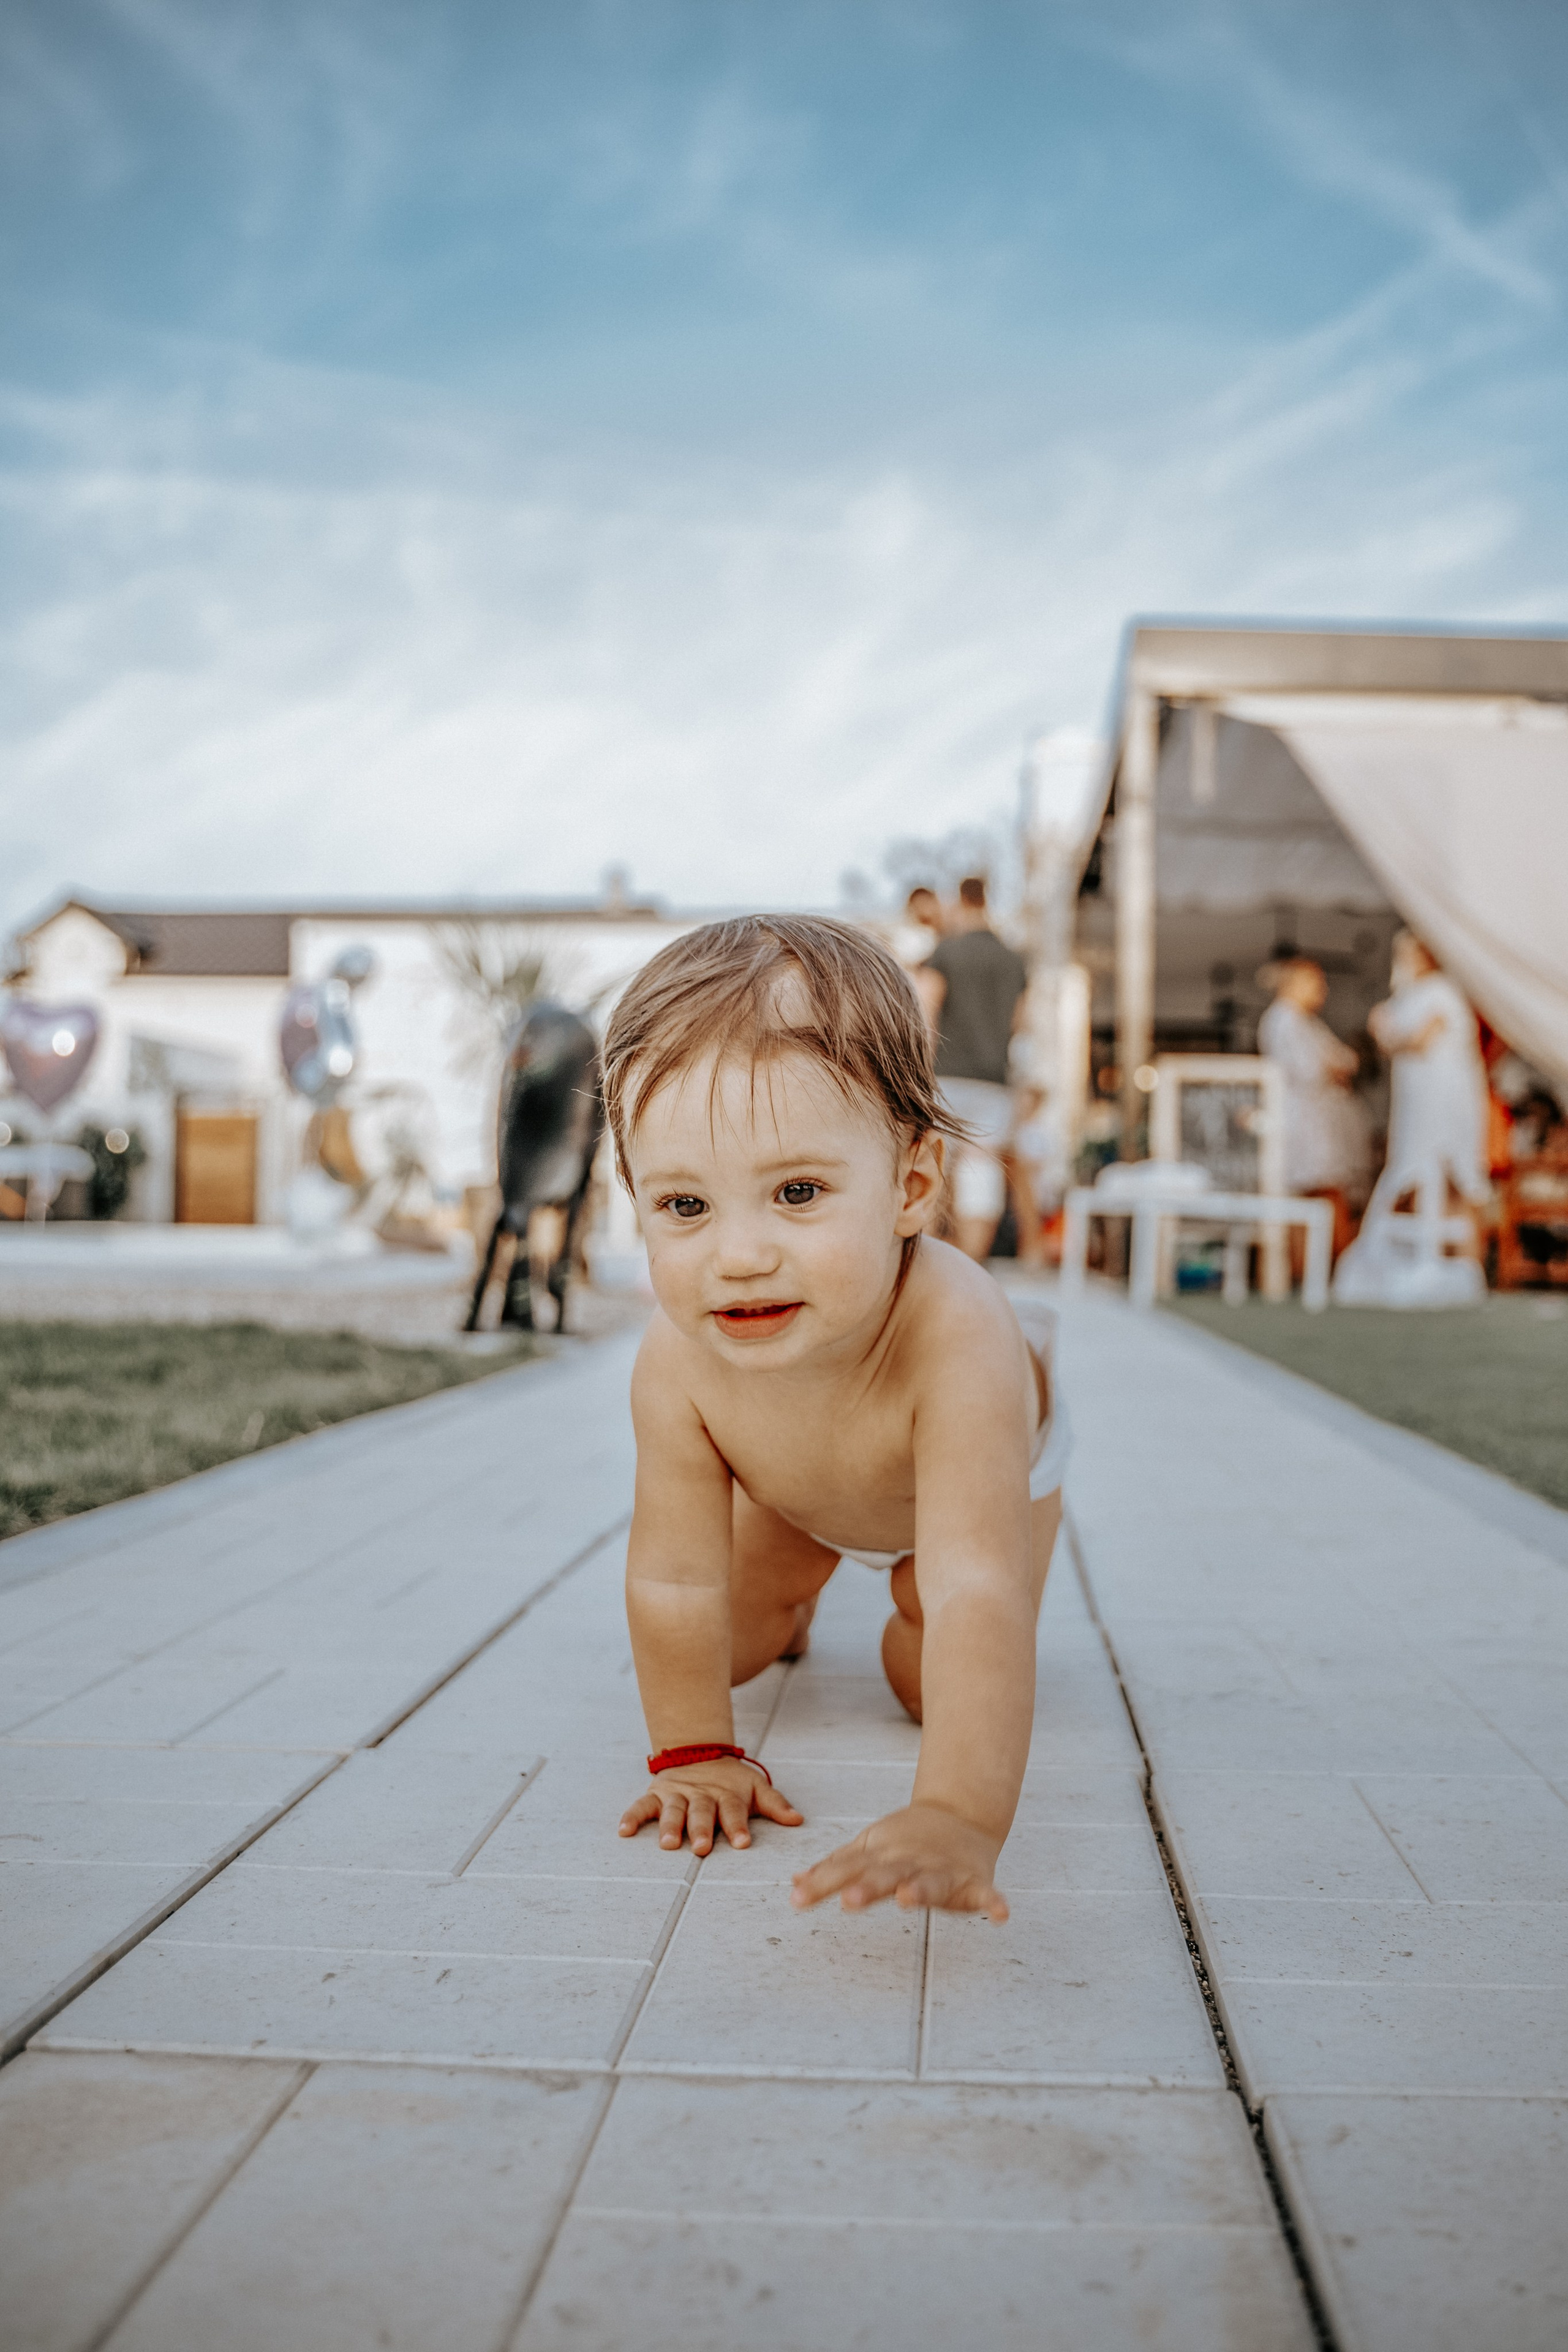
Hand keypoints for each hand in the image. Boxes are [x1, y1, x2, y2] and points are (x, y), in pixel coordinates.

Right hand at [619, 1758, 803, 1856]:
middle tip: (703, 1847)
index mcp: (726, 1795)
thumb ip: (774, 1804)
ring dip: (670, 1827)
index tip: (742, 1842)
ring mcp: (677, 1794)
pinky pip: (641, 1806)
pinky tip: (624, 1831)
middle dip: (702, 1829)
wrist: (699, 1753)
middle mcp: (701, 1795)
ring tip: (668, 1844)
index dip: (738, 1826)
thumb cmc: (731, 1782)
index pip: (733, 1811)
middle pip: (702, 1812)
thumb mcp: (754, 1787)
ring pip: (673, 1811)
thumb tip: (798, 1820)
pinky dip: (632, 1817)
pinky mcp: (656, 1794)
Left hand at [790, 1803, 1007, 1920]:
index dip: (822, 1883)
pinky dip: (994, 1903)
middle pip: (886, 1875)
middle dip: (867, 1887)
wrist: (960, 1813)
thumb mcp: (868, 1848)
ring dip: (921, 1891)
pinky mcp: (974, 1881)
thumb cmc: (905, 1840)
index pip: (847, 1869)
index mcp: (881, 1856)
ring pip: (930, 1883)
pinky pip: (986, 1895)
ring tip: (909, 1900)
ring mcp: (943, 1871)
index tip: (797, 1899)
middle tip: (848, 1900)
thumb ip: (834, 1870)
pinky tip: (1001, 1916)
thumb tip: (794, 1884)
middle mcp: (909, 1862)